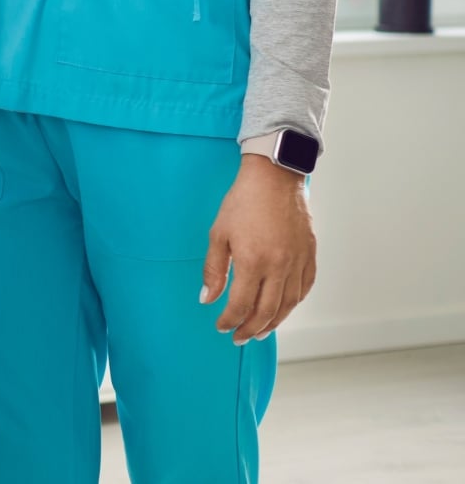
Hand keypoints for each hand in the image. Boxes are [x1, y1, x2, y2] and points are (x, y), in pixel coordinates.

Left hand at [201, 156, 317, 343]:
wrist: (275, 178)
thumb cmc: (242, 202)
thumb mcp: (218, 234)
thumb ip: (214, 270)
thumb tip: (207, 299)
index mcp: (254, 262)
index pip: (242, 304)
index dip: (230, 321)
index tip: (221, 327)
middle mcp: (280, 267)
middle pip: (267, 311)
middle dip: (250, 329)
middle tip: (239, 338)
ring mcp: (298, 262)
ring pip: (289, 304)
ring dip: (273, 322)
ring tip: (259, 331)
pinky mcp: (310, 255)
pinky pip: (304, 288)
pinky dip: (293, 304)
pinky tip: (283, 309)